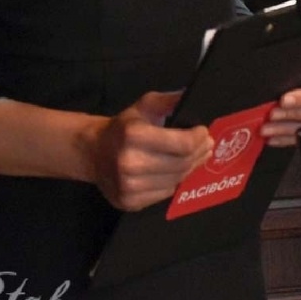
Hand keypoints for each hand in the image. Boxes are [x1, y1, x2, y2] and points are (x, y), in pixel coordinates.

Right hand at [89, 90, 211, 210]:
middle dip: (200, 153)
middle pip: (182, 163)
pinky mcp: (129, 202)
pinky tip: (176, 171)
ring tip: (196, 157)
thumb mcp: (144, 106)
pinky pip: (165, 193)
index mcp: (134, 136)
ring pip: (176, 180)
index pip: (183, 144)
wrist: (93, 152)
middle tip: (207, 145)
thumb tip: (191, 96)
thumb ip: (168, 101)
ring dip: (190, 168)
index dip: (199, 138)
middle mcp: (130, 163)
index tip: (204, 132)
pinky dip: (175, 181)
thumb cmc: (123, 128)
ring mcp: (128, 186)